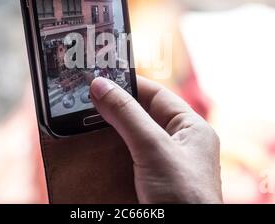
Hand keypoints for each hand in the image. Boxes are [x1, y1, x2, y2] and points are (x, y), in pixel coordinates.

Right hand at [90, 76, 222, 203]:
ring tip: (83, 123)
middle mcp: (179, 143)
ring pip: (132, 138)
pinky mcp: (151, 182)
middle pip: (142, 116)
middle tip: (86, 101)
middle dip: (115, 109)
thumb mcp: (153, 148)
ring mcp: (165, 164)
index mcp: (191, 128)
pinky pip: (128, 159)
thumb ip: (126, 115)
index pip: (157, 95)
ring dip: (109, 132)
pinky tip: (93, 150)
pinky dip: (111, 154)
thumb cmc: (183, 196)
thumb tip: (100, 85)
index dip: (130, 85)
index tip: (102, 78)